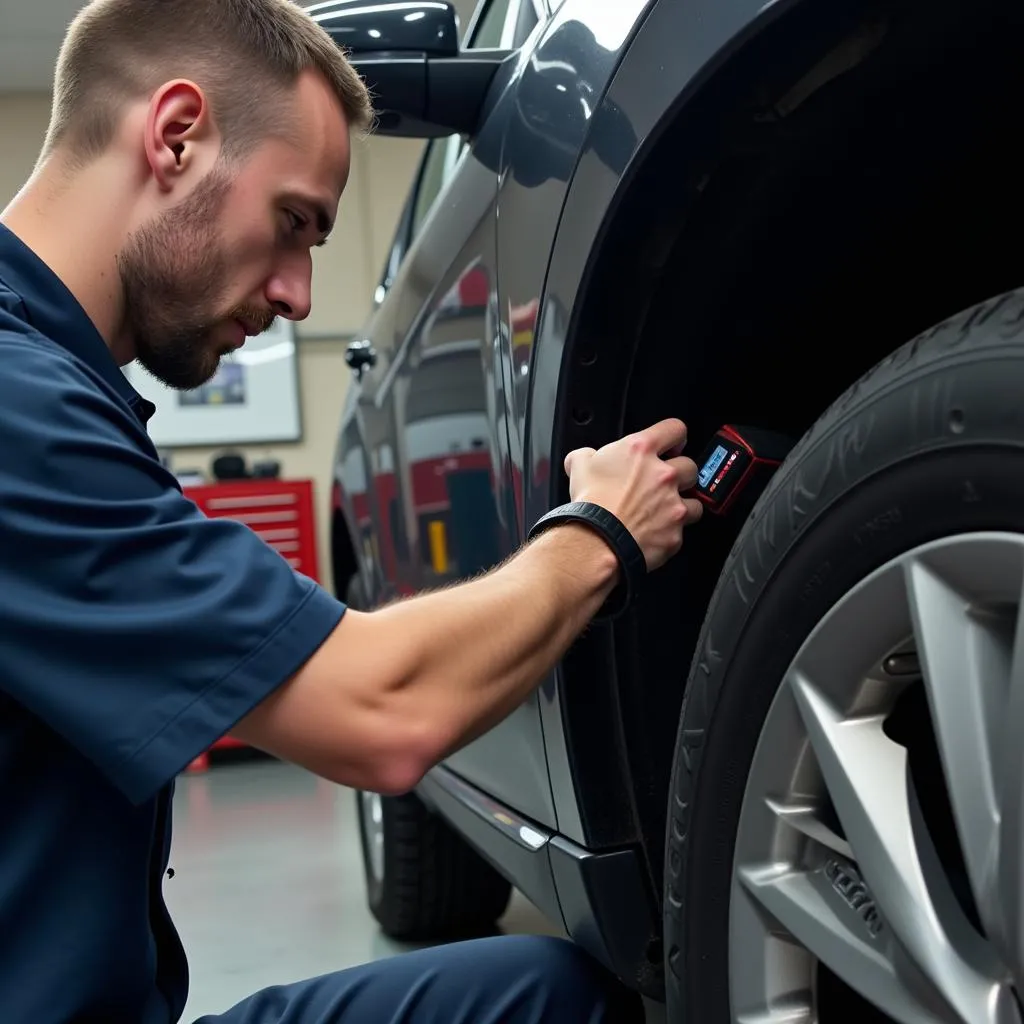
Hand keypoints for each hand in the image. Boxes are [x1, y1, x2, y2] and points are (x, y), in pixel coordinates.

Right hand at [563, 418, 702, 571]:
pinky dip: (670, 532)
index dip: (675, 437)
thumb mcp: (579, 466)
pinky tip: (654, 533)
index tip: (672, 446)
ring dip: (682, 505)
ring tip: (663, 512)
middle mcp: (663, 475)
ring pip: (695, 501)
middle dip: (680, 475)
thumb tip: (584, 457)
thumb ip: (587, 455)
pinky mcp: (675, 533)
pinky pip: (681, 531)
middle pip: (690, 466)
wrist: (595, 541)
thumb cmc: (590, 505)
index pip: (675, 429)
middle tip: (662, 485)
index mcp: (641, 451)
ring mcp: (673, 504)